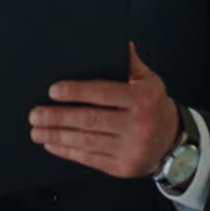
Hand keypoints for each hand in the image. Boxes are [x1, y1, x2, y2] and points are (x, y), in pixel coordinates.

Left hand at [29, 42, 179, 177]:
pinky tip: (53, 144)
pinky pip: (90, 159)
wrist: (174, 141)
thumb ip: (130, 63)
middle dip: (58, 117)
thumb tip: (120, 42)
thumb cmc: (154, 106)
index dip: (76, 92)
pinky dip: (68, 152)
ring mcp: (131, 149)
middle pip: (90, 120)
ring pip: (87, 142)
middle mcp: (138, 125)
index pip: (103, 93)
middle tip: (35, 114)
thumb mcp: (149, 80)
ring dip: (57, 136)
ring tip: (37, 130)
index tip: (53, 91)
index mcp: (143, 99)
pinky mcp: (123, 168)